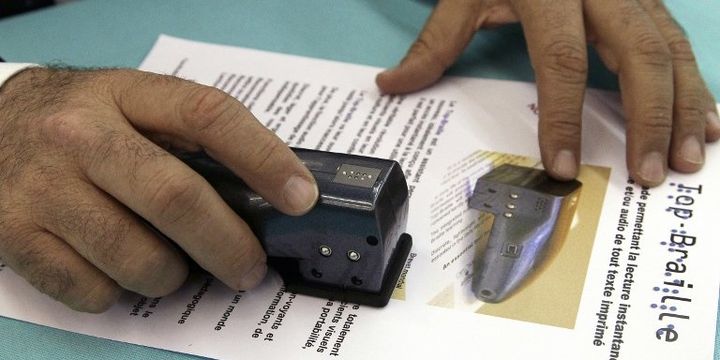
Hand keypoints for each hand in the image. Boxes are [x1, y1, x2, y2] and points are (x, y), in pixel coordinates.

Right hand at [0, 68, 317, 311]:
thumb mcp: (133, 105)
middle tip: (249, 268)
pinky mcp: (15, 235)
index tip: (300, 197)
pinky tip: (119, 267)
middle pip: (176, 199)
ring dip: (173, 276)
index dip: (264, 158)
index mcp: (126, 96)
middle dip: (228, 246)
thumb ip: (190, 139)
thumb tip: (265, 194)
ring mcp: (43, 188)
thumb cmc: (80, 120)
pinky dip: (121, 291)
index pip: (209, 116)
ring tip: (173, 264)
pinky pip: (91, 290)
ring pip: (137, 258)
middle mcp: (80, 137)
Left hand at [376, 0, 719, 186]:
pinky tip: (708, 123)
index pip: (561, 60)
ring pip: (671, 49)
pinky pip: (681, 41)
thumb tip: (390, 85)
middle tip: (648, 174)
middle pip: (638, 55)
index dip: (565, 116)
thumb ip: (435, 41)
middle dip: (648, 118)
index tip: (562, 167)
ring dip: (684, 108)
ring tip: (687, 160)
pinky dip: (696, 85)